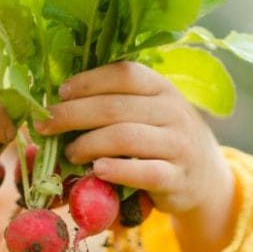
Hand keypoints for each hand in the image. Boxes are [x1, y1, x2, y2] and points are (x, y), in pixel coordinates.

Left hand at [35, 61, 235, 251]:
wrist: (206, 177)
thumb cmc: (162, 139)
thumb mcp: (149, 113)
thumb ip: (116, 104)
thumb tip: (59, 101)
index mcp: (162, 88)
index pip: (123, 73)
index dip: (88, 81)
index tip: (60, 93)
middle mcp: (173, 111)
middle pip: (115, 107)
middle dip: (73, 115)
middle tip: (46, 127)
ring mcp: (178, 145)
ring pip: (125, 137)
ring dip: (88, 144)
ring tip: (70, 153)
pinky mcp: (177, 178)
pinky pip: (144, 172)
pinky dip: (116, 170)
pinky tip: (96, 170)